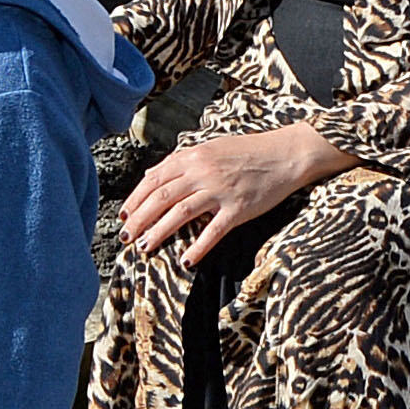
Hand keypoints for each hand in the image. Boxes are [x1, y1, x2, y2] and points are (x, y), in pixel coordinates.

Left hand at [119, 124, 339, 263]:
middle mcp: (202, 172)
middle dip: (138, 220)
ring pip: (180, 214)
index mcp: (193, 156)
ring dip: (158, 233)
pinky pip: (214, 231)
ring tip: (145, 248)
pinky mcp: (239, 208)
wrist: (285, 153)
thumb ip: (180, 162)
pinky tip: (186, 260)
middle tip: (125, 238)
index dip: (135, 199)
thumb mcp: (210, 148)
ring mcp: (220, 190)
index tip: (123, 216)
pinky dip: (198, 247)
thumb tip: (151, 176)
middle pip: (161, 198)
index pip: (154, 179)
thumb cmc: (247, 151)